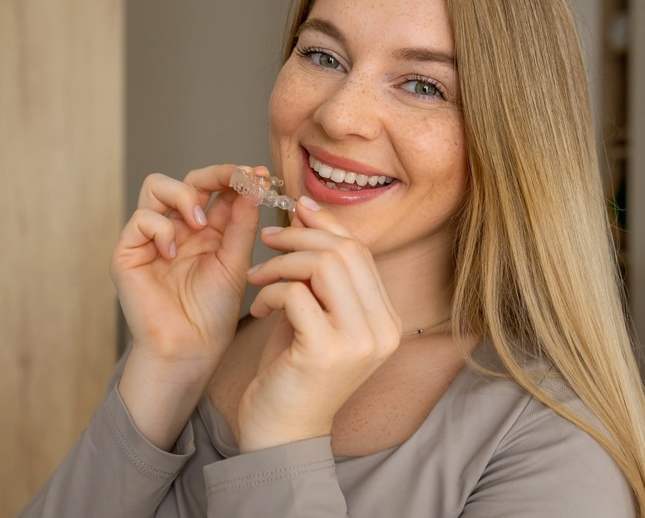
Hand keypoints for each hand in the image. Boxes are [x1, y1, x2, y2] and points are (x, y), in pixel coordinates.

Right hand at [112, 164, 260, 447]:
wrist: (190, 349)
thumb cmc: (213, 313)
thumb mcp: (236, 261)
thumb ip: (242, 222)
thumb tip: (253, 183)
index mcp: (207, 229)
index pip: (217, 188)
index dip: (235, 176)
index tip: (259, 175)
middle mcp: (178, 227)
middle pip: (189, 178)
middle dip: (215, 173)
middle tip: (236, 180)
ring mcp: (151, 237)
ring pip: (156, 186)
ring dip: (184, 195)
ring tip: (200, 221)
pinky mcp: (128, 252)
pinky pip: (140, 219)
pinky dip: (160, 228)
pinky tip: (173, 251)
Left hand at [237, 197, 401, 451]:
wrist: (281, 436)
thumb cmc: (294, 373)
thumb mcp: (314, 316)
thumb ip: (319, 276)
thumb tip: (308, 214)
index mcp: (386, 321)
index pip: (362, 252)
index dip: (327, 224)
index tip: (296, 209)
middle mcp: (382, 330)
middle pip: (346, 252)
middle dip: (300, 236)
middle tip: (267, 241)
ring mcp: (358, 342)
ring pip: (324, 265)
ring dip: (281, 263)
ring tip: (258, 278)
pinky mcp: (326, 352)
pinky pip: (296, 293)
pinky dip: (270, 292)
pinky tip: (258, 310)